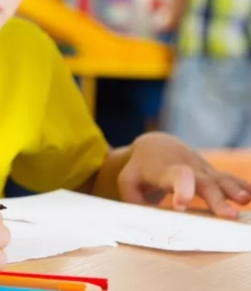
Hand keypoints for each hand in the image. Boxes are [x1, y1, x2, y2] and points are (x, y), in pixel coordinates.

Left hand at [118, 132, 250, 217]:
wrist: (156, 145)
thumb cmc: (140, 170)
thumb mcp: (127, 181)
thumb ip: (133, 201)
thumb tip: (143, 219)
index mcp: (163, 170)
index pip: (174, 176)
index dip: (180, 188)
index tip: (182, 205)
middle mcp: (186, 167)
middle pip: (203, 181)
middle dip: (215, 198)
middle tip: (228, 215)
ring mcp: (201, 169)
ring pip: (219, 178)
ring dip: (233, 190)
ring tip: (244, 201)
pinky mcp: (212, 173)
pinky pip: (229, 178)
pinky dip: (242, 185)